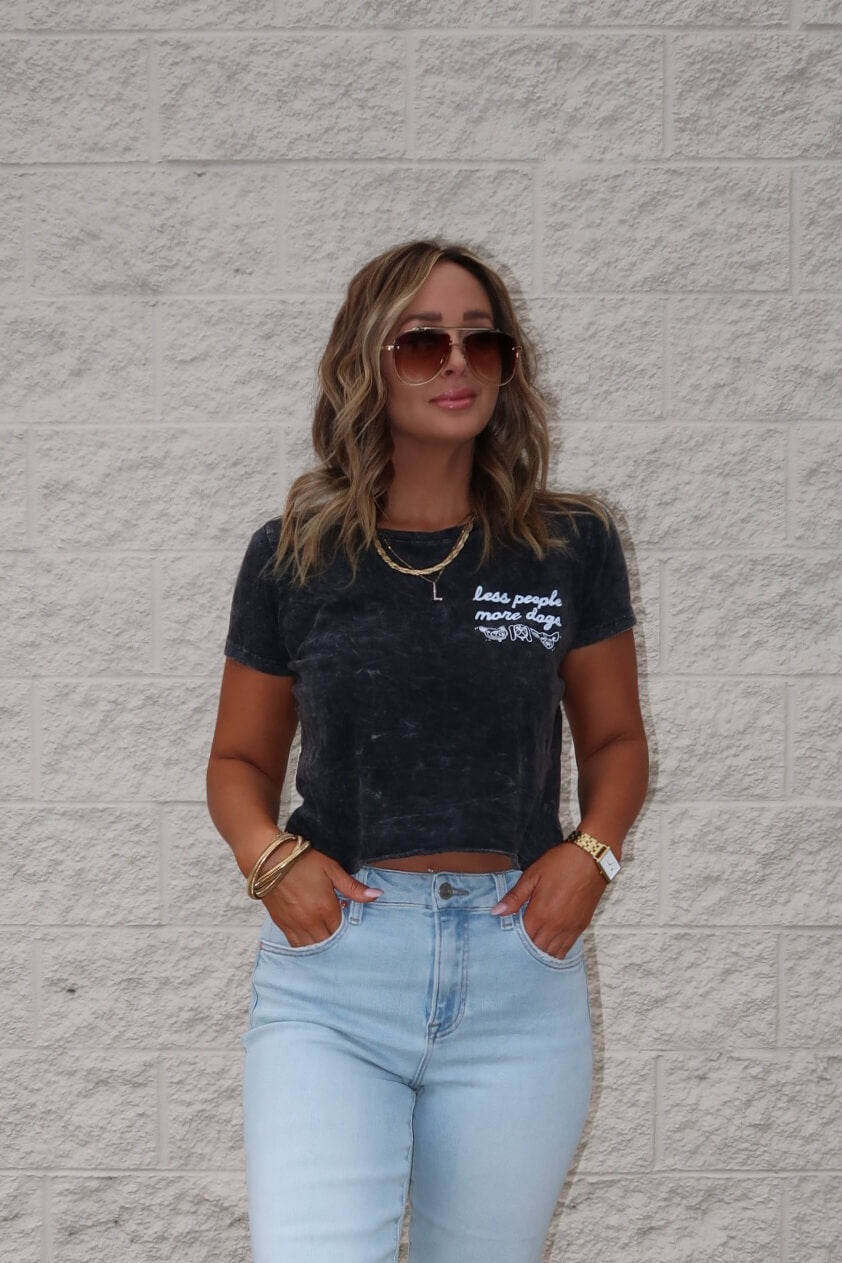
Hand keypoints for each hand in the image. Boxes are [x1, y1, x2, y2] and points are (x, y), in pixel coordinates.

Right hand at [262, 846, 381, 946]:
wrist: (268, 860)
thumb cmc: (301, 861)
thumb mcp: (331, 869)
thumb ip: (353, 887)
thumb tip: (377, 895)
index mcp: (326, 909)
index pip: (343, 931)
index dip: (348, 930)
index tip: (351, 925)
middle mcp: (310, 922)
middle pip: (329, 942)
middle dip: (336, 940)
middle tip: (341, 935)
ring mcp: (295, 926)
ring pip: (312, 947)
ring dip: (321, 945)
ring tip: (327, 939)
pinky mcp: (282, 925)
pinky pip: (296, 945)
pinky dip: (305, 946)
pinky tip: (311, 941)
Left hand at [489, 842, 606, 958]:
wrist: (592, 858)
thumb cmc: (560, 863)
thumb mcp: (532, 876)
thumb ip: (514, 897)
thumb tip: (496, 912)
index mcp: (540, 914)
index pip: (522, 940)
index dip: (512, 942)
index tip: (505, 940)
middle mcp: (556, 927)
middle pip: (536, 951)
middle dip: (525, 951)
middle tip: (515, 947)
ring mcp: (570, 929)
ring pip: (552, 954)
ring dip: (540, 953)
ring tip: (530, 951)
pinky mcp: (581, 927)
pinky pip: (567, 949)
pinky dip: (556, 952)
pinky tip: (548, 948)